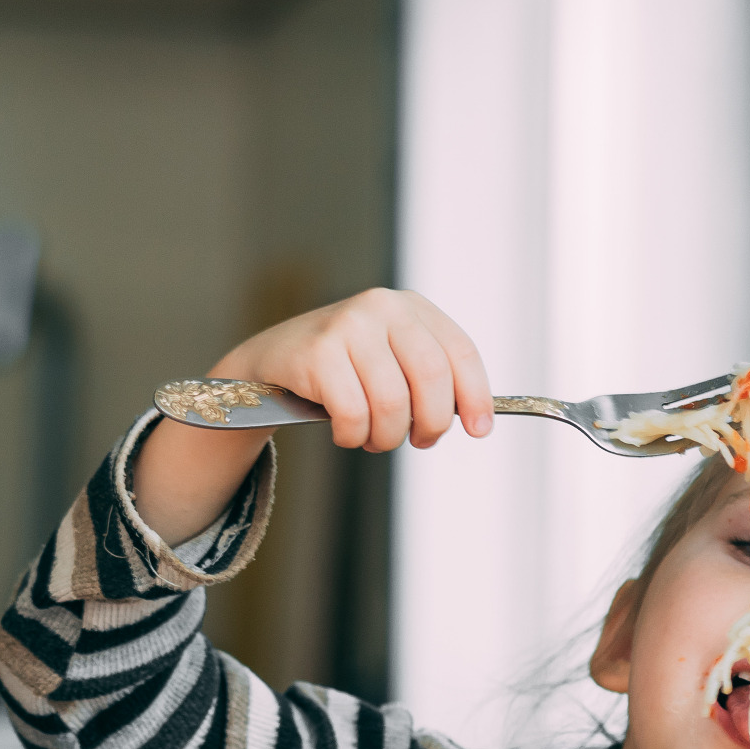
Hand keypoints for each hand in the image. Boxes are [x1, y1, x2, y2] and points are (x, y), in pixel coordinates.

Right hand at [133, 288, 493, 543]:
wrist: (269, 361)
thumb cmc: (341, 370)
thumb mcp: (391, 362)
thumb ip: (430, 381)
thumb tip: (477, 421)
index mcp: (410, 307)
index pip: (460, 353)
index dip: (476, 397)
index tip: (479, 431)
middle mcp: (382, 307)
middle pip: (432, 379)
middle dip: (431, 425)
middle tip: (417, 441)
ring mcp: (348, 325)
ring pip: (392, 405)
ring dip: (385, 438)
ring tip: (372, 438)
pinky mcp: (317, 352)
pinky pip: (353, 414)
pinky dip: (352, 436)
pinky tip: (345, 432)